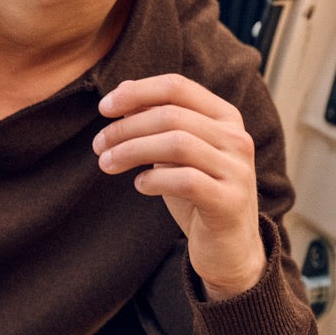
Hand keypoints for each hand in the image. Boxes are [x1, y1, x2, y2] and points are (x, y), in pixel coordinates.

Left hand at [93, 74, 266, 299]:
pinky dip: (155, 179)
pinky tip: (140, 185)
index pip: (177, 87)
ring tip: (107, 163)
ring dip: (132, 151)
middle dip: (126, 127)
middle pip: (171, 115)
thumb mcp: (177, 154)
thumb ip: (157, 123)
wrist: (229, 248)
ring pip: (177, 143)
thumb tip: (122, 92)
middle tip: (98, 144)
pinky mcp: (229, 202)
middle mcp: (236, 138)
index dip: (137, 92)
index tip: (104, 107)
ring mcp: (237, 170)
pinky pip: (186, 180)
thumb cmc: (198, 194)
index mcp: (225, 117)